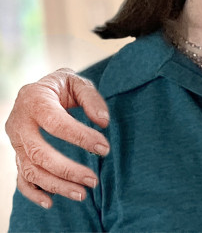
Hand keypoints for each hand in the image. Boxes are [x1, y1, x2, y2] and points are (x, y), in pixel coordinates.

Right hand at [5, 68, 109, 207]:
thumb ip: (91, 99)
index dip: (80, 137)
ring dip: (55, 185)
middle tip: (93, 180)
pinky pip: (21, 178)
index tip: (104, 148)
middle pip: (38, 153)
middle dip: (67, 170)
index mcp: (34, 100)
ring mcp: (15, 141)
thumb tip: (103, 122)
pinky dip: (33, 193)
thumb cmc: (63, 87)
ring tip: (82, 194)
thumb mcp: (78, 83)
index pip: (56, 124)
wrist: (39, 90)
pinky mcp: (17, 154)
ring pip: (30, 170)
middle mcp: (19, 123)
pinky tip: (51, 202)